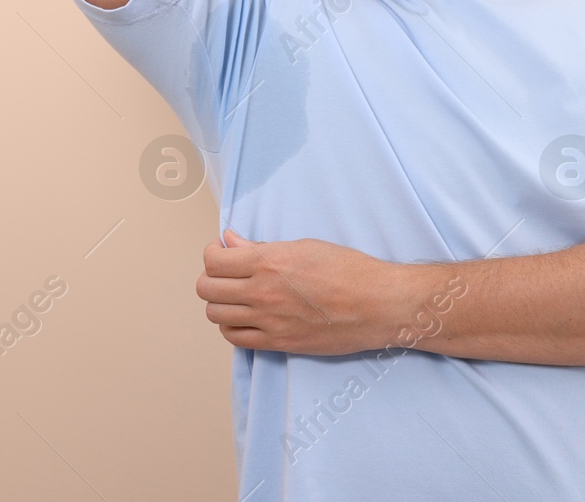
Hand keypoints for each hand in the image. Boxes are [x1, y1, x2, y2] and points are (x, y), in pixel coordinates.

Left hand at [195, 229, 403, 354]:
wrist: (376, 304)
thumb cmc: (348, 269)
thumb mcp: (303, 247)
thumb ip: (260, 248)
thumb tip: (230, 242)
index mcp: (268, 263)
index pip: (214, 262)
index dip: (212, 255)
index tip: (220, 252)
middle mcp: (262, 293)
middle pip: (208, 290)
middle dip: (211, 279)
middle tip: (225, 274)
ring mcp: (269, 322)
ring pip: (216, 316)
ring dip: (220, 304)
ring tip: (235, 296)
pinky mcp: (278, 343)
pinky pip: (236, 339)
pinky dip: (232, 327)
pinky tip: (246, 317)